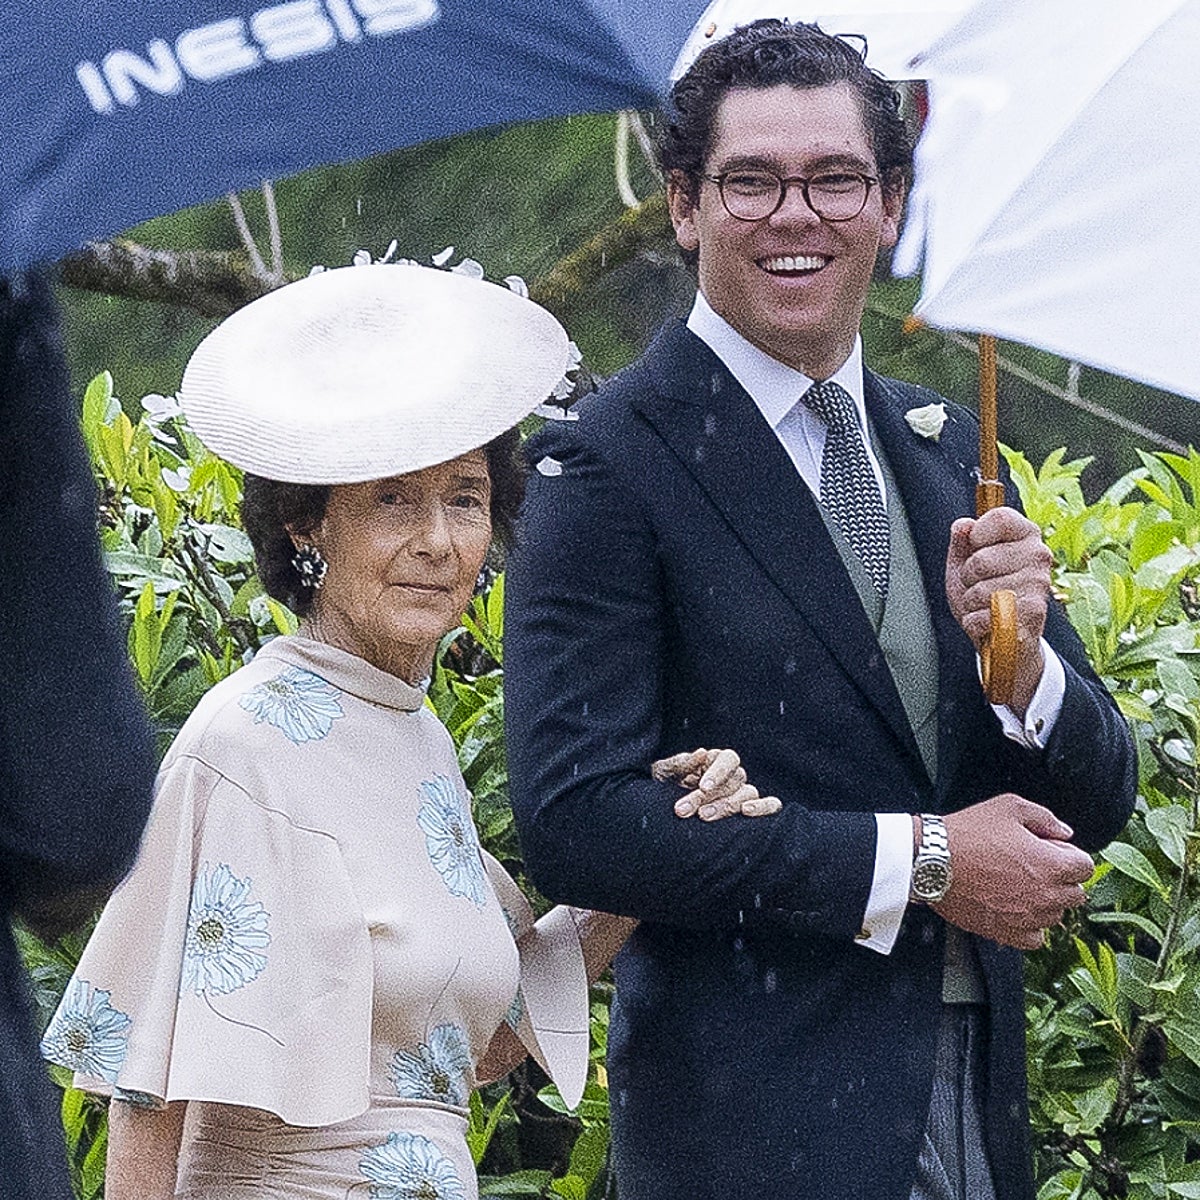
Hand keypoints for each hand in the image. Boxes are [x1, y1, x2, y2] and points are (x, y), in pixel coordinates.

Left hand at [652, 748, 781, 820]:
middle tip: (683, 810)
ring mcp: (744, 793)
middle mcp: (734, 775)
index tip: (702, 787)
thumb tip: (702, 753)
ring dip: (726, 806)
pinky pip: (772, 805)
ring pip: (747, 794)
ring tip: (703, 816)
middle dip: (706, 797)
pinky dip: (765, 808)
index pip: (728, 759)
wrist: (664, 810)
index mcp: (716, 760)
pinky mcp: (752, 811)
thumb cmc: (665, 785)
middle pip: (732, 782)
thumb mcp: (664, 772)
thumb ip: (680, 763)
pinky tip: (747, 813)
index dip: (718, 772)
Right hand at [933, 793, 1093, 949]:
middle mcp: (1047, 895)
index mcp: (1053, 864)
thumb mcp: (1008, 807)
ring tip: (1017, 886)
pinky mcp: (1008, 933)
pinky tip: (1013, 909)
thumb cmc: (967, 833)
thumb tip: (1064, 832)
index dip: (1069, 855)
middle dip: (1060, 879)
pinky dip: (1030, 926)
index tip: (1050, 851)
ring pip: (1056, 916)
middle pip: (1076, 894)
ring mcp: (1029, 917)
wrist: (932, 861)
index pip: (1086, 867)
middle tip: (1033, 866)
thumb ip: (1045, 818)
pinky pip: (1035, 938)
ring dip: (1045, 902)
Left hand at [945, 508, 1052, 713]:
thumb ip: (961, 542)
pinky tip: (987, 622)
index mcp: (1025, 534)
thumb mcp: (963, 564)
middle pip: (980, 560)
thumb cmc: (982, 594)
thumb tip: (963, 524)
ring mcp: (1039, 583)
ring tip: (984, 605)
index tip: (976, 549)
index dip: (977, 535)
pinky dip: (975, 622)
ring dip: (971, 603)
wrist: (1003, 638)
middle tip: (978, 586)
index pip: (999, 517)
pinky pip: (985, 615)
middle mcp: (1039, 555)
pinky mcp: (1034, 612)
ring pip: (980, 590)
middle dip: (968, 578)